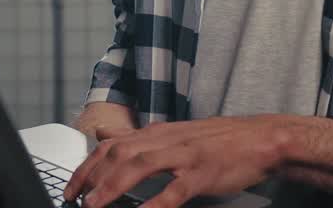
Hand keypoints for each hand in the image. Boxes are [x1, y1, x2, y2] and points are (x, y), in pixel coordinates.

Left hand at [63, 115, 290, 207]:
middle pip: (118, 153)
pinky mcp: (202, 173)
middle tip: (75, 200)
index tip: (71, 188)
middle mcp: (166, 140)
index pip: (111, 145)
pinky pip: (174, 190)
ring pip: (140, 166)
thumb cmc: (218, 140)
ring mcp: (184, 155)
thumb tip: (102, 135)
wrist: (261, 138)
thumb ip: (137, 137)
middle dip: (91, 177)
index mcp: (157, 133)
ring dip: (113, 186)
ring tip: (95, 205)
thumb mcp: (173, 132)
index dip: (86, 166)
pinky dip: (155, 204)